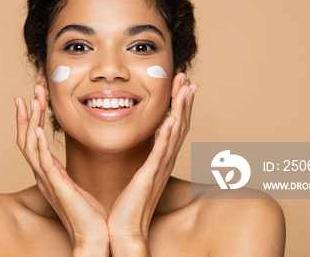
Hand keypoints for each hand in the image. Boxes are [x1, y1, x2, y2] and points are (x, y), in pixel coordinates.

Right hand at [15, 85, 108, 253]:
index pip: (33, 140)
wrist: (95, 237)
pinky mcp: (58, 188)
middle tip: (31, 89)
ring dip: (30, 121)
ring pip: (30, 146)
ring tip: (32, 100)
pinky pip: (44, 164)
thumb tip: (72, 157)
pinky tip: (36, 129)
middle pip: (26, 138)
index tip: (35, 97)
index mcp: (48, 173)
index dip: (32, 118)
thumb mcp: (76, 185)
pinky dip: (38, 145)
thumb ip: (68, 171)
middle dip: (28, 113)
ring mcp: (48, 181)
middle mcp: (43, 175)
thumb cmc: (90, 214)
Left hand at [106, 73, 196, 254]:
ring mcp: (159, 168)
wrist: (122, 229)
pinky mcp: (150, 176)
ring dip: (181, 109)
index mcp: (159, 161)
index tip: (181, 86)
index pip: (173, 128)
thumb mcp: (135, 176)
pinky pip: (161, 151)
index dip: (178, 106)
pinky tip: (172, 117)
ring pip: (175, 133)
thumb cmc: (125, 206)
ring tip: (185, 89)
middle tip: (187, 79)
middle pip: (180, 125)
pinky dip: (168, 133)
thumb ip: (139, 160)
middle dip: (184, 101)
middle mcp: (163, 162)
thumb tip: (136, 147)